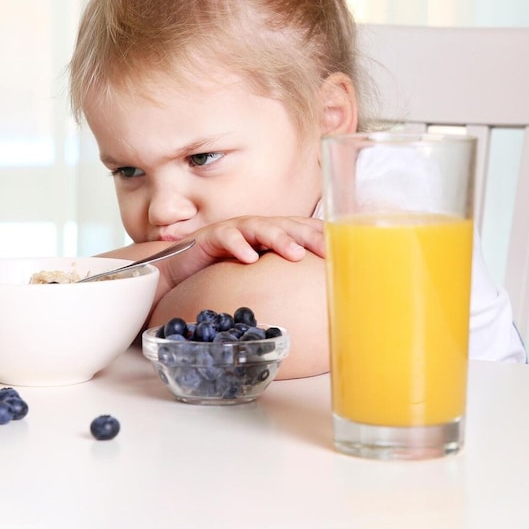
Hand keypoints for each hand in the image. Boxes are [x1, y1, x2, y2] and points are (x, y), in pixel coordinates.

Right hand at [158, 215, 323, 289]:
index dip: (325, 237)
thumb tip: (316, 303)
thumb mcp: (259, 276)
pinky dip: (239, 246)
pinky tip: (249, 258)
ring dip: (279, 239)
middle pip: (289, 226)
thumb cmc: (225, 271)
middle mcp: (257, 229)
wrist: (181, 268)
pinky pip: (227, 237)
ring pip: (262, 227)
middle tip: (328, 250)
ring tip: (295, 254)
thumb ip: (282, 279)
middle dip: (310, 236)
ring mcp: (236, 230)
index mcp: (273, 236)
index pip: (304, 230)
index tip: (347, 250)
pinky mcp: (212, 236)